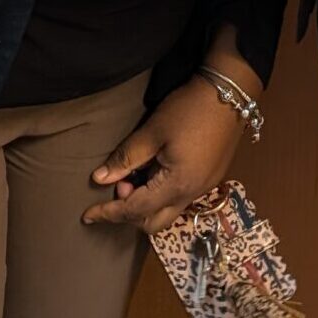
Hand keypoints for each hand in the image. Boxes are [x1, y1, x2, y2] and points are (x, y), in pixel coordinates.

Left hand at [84, 76, 243, 233]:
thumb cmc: (189, 110)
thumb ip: (126, 158)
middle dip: (130, 215)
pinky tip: (154, 172)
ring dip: (146, 204)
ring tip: (135, 176)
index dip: (109, 213)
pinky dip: (161, 195)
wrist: (230, 94)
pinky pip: (180, 199)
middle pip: (154, 223)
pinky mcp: (210, 177)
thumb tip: (99, 179)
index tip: (87, 215)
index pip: (135, 210)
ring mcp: (204, 187)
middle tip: (118, 188)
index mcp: (177, 185)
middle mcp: (192, 194)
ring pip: (168, 212)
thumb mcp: (153, 132)